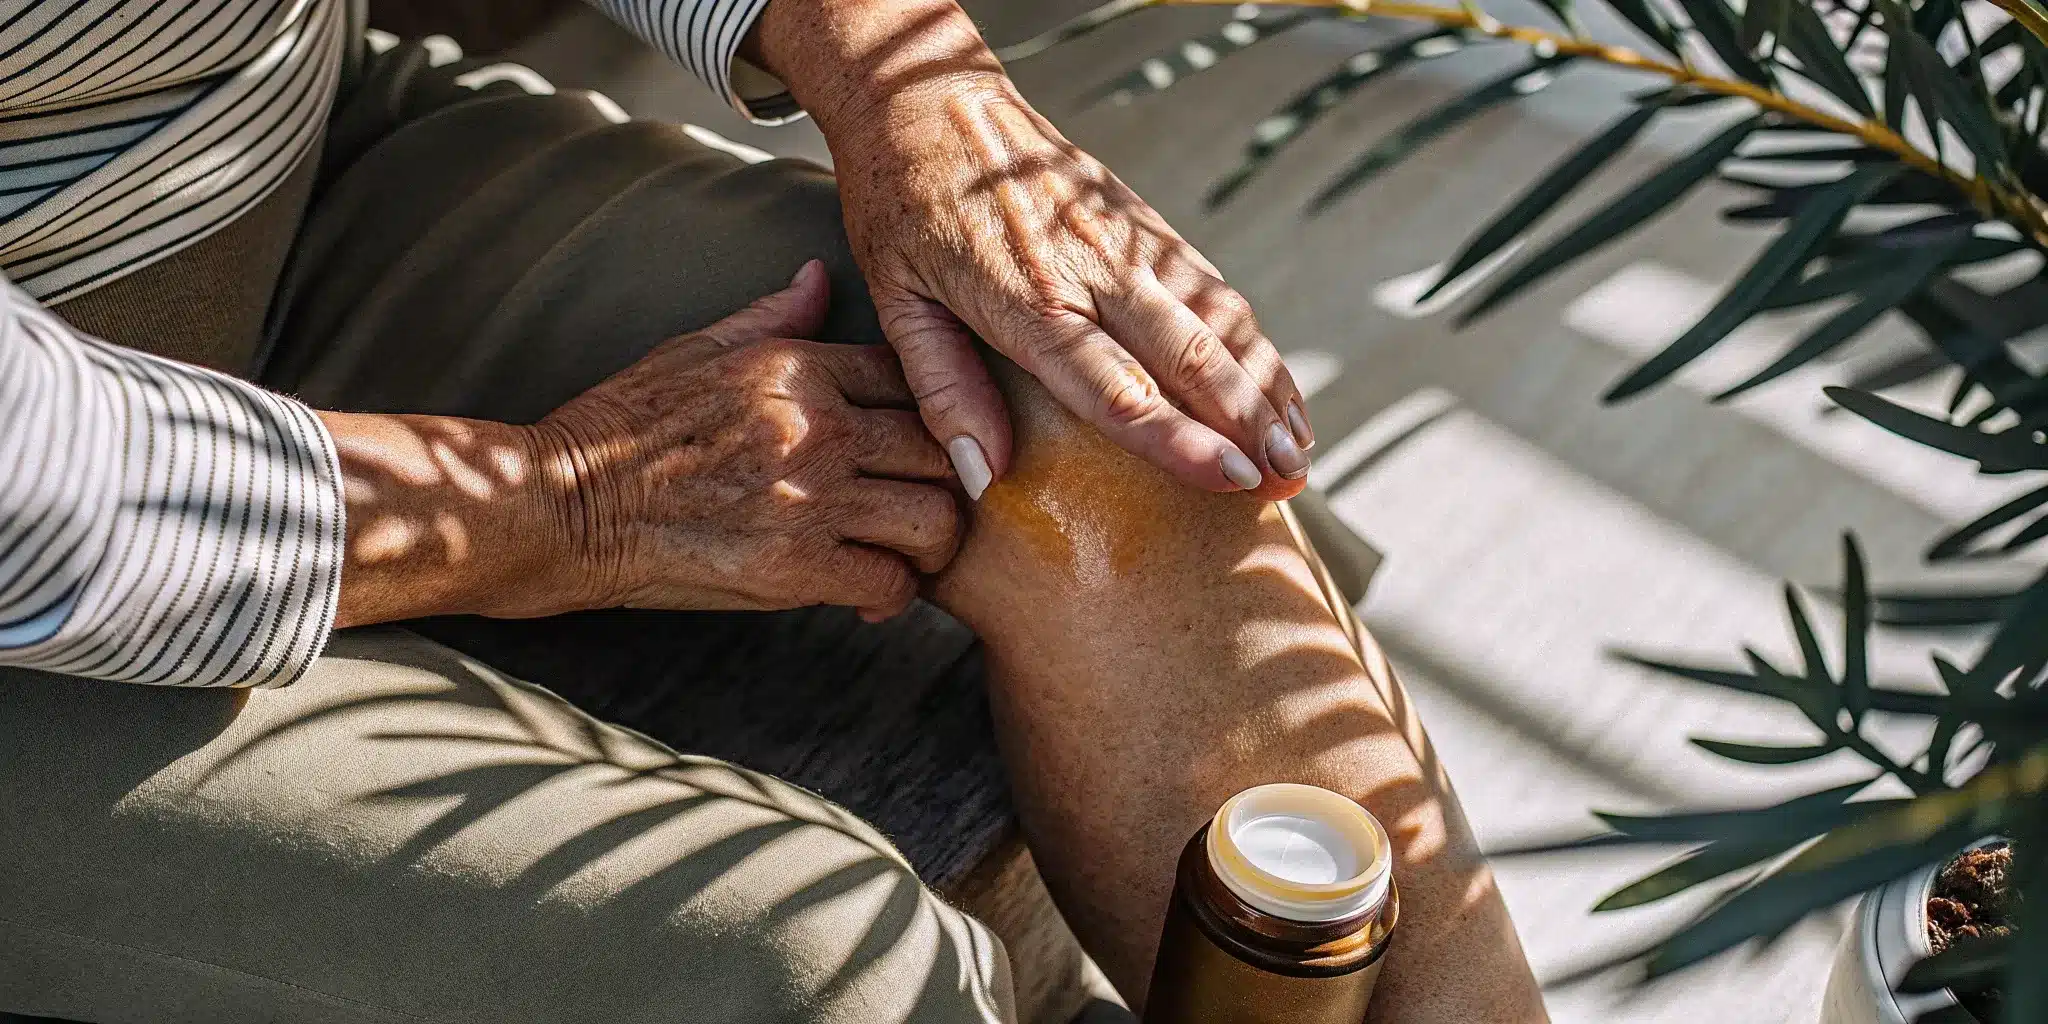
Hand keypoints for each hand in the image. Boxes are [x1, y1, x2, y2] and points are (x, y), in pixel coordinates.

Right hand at [537, 260, 959, 621]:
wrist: (562, 505)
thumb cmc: (620, 427)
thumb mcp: (695, 348)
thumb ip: (771, 317)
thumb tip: (819, 275)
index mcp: (796, 368)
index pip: (909, 378)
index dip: (925, 411)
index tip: (908, 444)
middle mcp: (816, 428)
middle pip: (939, 449)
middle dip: (941, 480)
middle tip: (920, 503)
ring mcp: (810, 499)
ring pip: (934, 521)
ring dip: (929, 545)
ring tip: (905, 553)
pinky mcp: (794, 567)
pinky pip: (890, 584)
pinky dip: (891, 597)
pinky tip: (868, 596)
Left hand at [747, 0, 1313, 499]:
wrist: (928, 98)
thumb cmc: (903, 206)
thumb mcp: (896, 301)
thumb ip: (944, 391)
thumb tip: (982, 477)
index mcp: (1027, 301)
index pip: (1117, 386)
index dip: (1181, 439)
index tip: (1233, 480)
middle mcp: (1090, 270)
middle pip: (1189, 356)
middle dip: (1248, 423)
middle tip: (1288, 480)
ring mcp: (1125, 242)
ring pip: (1217, 320)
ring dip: (1265, 387)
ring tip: (1300, 448)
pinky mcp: (1142, 222)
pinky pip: (1211, 287)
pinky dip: (1252, 342)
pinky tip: (1275, 386)